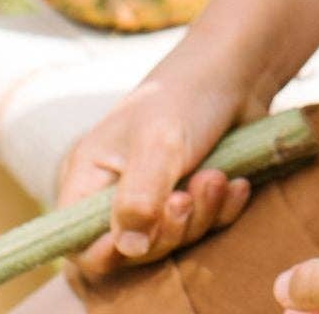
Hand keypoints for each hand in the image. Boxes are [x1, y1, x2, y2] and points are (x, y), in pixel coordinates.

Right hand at [56, 60, 270, 284]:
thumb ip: (139, 198)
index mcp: (90, 178)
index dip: (107, 252)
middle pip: (133, 248)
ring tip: (217, 177)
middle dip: (169, 228)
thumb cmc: (187, 95)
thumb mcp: (159, 143)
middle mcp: (118, 193)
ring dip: (201, 215)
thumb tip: (129, 249)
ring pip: (173, 238)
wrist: (239, 67)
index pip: (80, 243)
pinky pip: (205, 225)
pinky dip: (222, 210)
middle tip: (192, 192)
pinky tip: (237, 184)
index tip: (144, 235)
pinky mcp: (194, 194)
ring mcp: (158, 195)